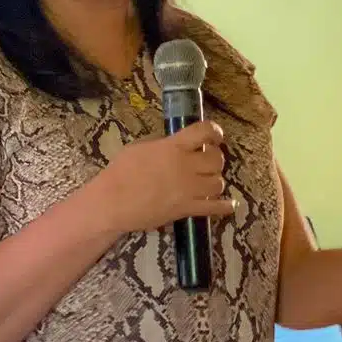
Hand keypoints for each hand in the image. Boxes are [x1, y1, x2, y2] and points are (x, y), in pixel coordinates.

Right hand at [90, 120, 237, 235]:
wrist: (112, 203)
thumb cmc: (120, 173)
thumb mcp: (141, 148)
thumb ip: (164, 144)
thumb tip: (178, 144)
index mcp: (173, 146)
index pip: (205, 131)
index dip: (215, 132)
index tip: (215, 137)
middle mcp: (185, 166)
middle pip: (216, 159)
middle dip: (214, 159)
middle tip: (206, 162)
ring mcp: (188, 189)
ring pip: (218, 182)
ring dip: (214, 181)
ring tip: (207, 182)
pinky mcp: (187, 209)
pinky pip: (215, 207)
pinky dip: (225, 206)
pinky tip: (228, 204)